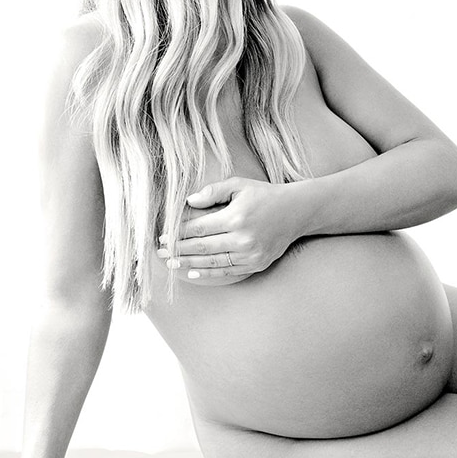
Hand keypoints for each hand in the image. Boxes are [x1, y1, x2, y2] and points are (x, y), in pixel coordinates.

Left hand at [157, 177, 306, 279]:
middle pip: (201, 247)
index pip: (198, 228)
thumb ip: (213, 191)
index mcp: (236, 217)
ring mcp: (250, 254)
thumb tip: (188, 201)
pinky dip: (208, 273)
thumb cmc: (264, 195)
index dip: (178, 233)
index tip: (163, 235)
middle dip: (178, 250)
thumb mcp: (239, 185)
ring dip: (189, 263)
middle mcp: (243, 239)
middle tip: (160, 252)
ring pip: (212, 262)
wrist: (296, 212)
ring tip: (171, 263)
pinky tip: (193, 272)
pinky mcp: (256, 264)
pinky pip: (227, 271)